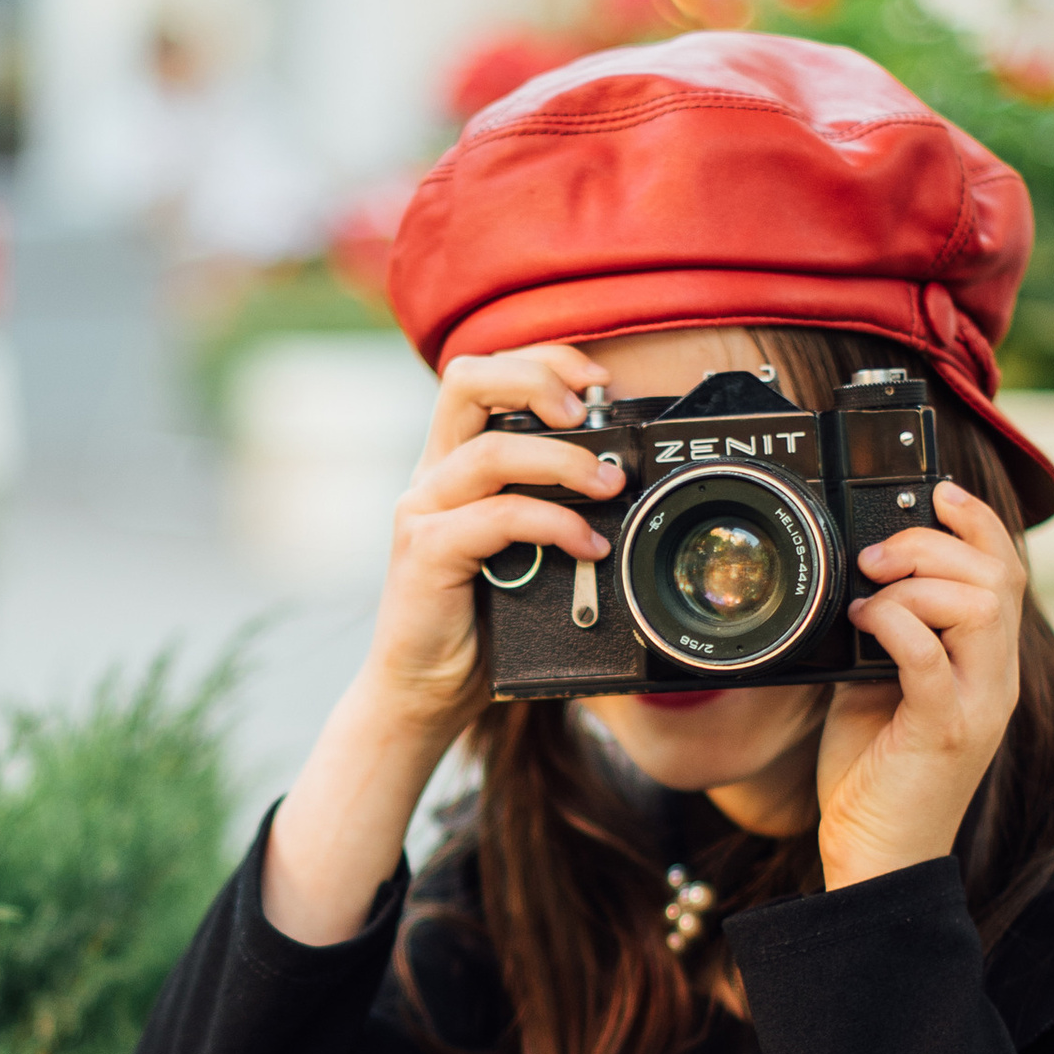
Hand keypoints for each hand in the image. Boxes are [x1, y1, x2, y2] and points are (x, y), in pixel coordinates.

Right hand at [259, 340, 621, 946]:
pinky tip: (587, 545)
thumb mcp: (526, 553)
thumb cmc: (482, 622)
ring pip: (491, 450)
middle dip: (539, 379)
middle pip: (468, 380)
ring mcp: (423, 510)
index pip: (485, 375)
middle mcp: (432, 475)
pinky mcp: (426, 552)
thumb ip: (556, 511)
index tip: (598, 383)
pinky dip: (551, 524)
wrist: (426, 691)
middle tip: (591, 411)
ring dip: (563, 461)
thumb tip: (631, 487)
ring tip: (610, 486)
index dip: (542, 363)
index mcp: (454, 463)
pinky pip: (495, 518)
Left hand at [815, 480, 1026, 889]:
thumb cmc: (876, 777)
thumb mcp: (876, 687)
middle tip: (878, 556)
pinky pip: (933, 658)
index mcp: (986, 665)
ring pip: (981, 606)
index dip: (979, 521)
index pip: (1006, 571)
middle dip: (934, 545)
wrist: (878, 858)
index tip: (937, 492)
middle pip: (999, 576)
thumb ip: (883, 636)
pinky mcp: (946, 732)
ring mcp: (978, 705)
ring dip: (917, 583)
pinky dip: (896, 625)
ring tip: (869, 595)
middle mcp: (995, 680)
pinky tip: (863, 625)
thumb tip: (854, 585)